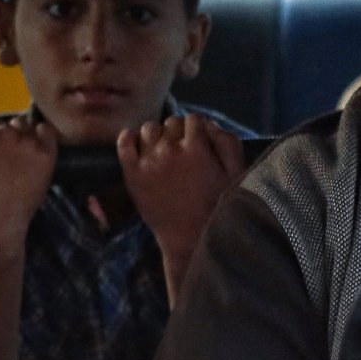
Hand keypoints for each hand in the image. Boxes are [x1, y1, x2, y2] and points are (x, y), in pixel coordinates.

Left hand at [118, 114, 246, 265]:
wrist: (189, 240)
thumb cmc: (217, 208)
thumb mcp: (236, 174)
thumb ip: (227, 142)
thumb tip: (208, 123)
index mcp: (197, 148)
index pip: (193, 119)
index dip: (198, 130)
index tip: (199, 144)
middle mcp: (170, 151)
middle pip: (172, 123)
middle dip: (180, 133)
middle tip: (184, 153)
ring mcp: (148, 162)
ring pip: (149, 128)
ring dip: (158, 135)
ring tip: (165, 152)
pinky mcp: (133, 175)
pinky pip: (124, 142)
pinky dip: (130, 137)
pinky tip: (140, 145)